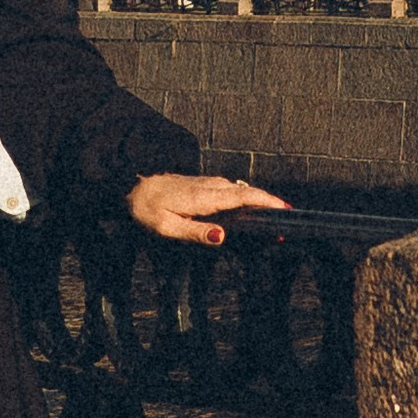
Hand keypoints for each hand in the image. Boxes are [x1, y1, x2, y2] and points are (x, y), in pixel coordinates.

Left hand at [126, 173, 286, 246]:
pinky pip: (231, 190)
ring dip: (258, 201)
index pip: (243, 196)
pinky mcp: (203, 185)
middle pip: (247, 192)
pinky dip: (245, 198)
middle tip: (286, 221)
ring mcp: (207, 183)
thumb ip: (196, 232)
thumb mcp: (166, 226)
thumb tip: (223, 237)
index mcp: (205, 197)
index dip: (266, 202)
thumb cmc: (146, 206)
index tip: (285, 209)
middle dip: (269, 204)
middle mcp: (210, 186)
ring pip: (239, 190)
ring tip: (273, 218)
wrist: (130, 181)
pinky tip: (248, 209)